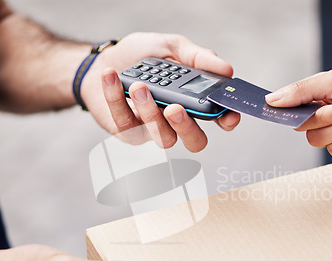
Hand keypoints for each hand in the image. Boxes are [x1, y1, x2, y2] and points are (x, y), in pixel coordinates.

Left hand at [81, 32, 240, 151]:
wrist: (103, 61)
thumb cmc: (141, 57)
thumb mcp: (173, 47)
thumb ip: (198, 58)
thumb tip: (227, 69)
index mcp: (193, 101)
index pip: (217, 118)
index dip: (226, 120)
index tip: (227, 116)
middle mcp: (177, 120)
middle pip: (195, 141)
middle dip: (187, 128)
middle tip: (175, 108)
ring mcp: (153, 129)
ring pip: (162, 137)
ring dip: (150, 112)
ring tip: (139, 86)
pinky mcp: (128, 131)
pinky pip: (126, 123)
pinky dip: (117, 97)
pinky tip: (112, 76)